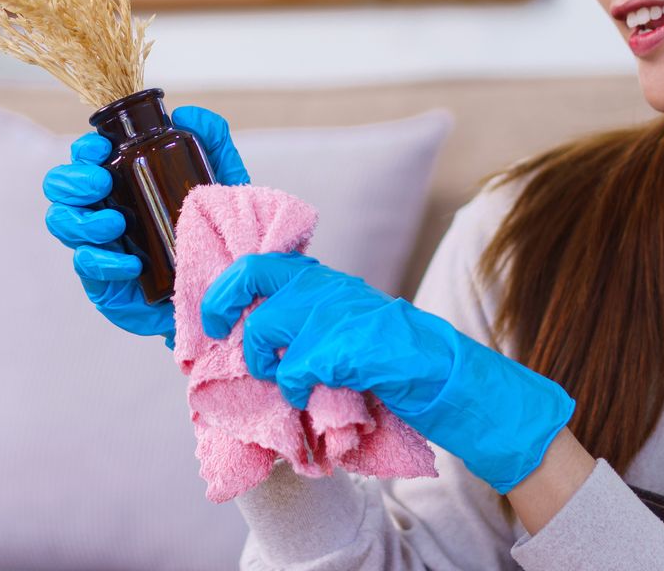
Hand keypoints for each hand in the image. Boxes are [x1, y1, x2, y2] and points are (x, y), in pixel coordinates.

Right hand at [44, 106, 250, 345]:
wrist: (223, 291)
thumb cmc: (217, 233)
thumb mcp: (222, 184)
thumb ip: (212, 143)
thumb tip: (187, 114)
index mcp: (124, 182)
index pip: (86, 158)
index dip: (84, 150)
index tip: (102, 149)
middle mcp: (103, 208)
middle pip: (60, 187)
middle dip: (73, 180)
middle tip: (102, 183)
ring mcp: (98, 245)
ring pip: (62, 222)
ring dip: (84, 220)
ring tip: (117, 224)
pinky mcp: (101, 281)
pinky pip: (86, 265)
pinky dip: (106, 261)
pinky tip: (133, 263)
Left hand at [201, 252, 575, 493]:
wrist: (452, 379)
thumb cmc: (398, 364)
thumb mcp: (350, 330)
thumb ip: (311, 324)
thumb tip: (254, 336)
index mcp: (330, 285)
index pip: (266, 262)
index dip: (229, 285)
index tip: (212, 315)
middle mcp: (331, 288)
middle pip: (254, 274)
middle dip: (225, 303)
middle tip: (220, 335)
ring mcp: (340, 313)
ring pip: (269, 329)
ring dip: (266, 364)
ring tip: (287, 385)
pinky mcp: (348, 346)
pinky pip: (297, 368)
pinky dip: (297, 390)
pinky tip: (314, 400)